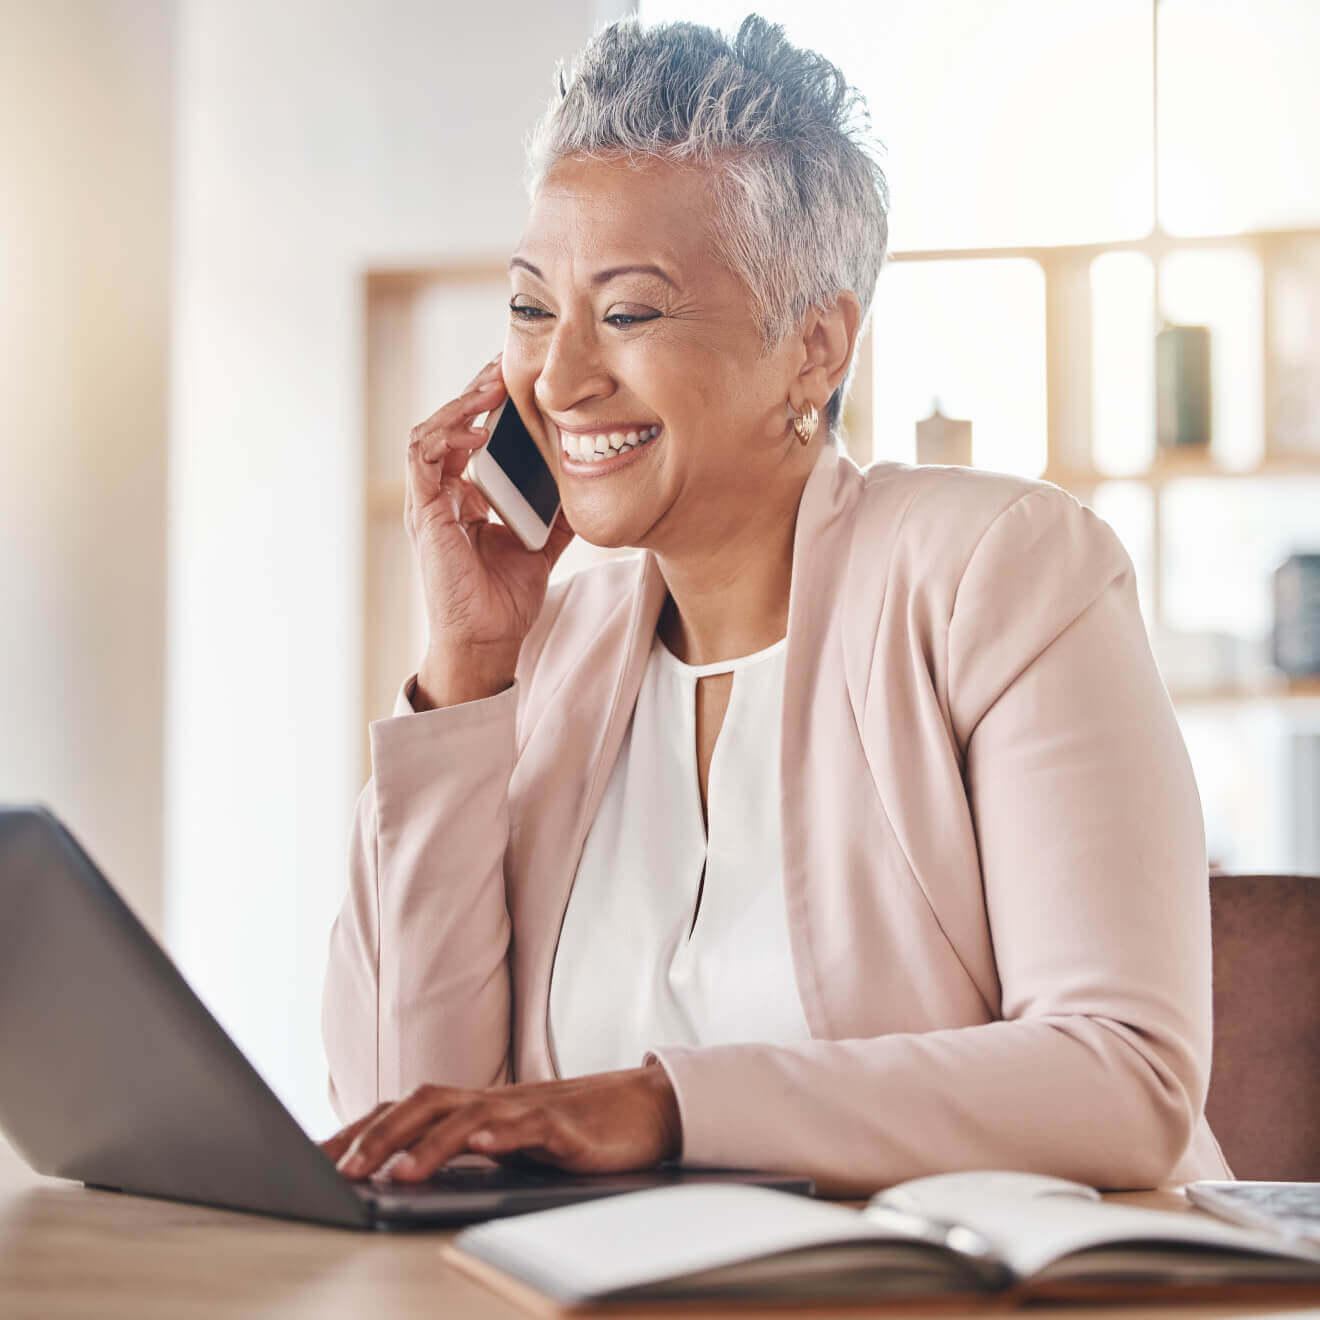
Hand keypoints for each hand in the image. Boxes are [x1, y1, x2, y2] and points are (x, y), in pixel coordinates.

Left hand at [318, 1063, 682, 1181]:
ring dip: (425, 1145)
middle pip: (422, 1104)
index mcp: (473, 1106)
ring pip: (465, 1116)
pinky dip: (498, 1135)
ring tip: (394, 1174)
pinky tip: (478, 1148)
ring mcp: (527, 1109)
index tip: (311, 1158)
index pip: (401, 1111)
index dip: (356, 1130)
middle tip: (337, 1172)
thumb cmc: (569, 1130)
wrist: (642, 1109)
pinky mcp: (563, 1126)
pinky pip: (527, 1127)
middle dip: (375, 1136)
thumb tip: (395, 1176)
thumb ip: (460, 1151)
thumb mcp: (506, 1143)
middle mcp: (491, 1100)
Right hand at [406, 351, 574, 664]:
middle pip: (452, 425)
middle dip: (477, 390)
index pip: (473, 436)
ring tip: (493, 383)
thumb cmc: (506, 599)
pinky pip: (424, 458)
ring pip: (433, 432)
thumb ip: (558, 512)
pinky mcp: (424, 512)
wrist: (488, 639)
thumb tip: (587, 481)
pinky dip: (447, 436)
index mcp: (466, 496)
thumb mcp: (544, 543)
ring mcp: (430, 501)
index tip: (521, 377)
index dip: (491, 404)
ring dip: (461, 404)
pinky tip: (477, 427)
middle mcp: (444, 493)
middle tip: (507, 361)